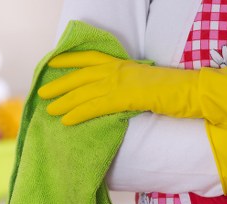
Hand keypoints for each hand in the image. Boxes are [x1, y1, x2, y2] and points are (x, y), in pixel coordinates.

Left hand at [37, 51, 201, 124]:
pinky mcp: (121, 98)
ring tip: (49, 111)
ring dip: (63, 103)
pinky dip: (78, 114)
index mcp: (118, 63)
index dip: (69, 60)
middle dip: (59, 85)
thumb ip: (121, 80)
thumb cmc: (164, 88)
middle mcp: (114, 70)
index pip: (88, 58)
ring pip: (83, 93)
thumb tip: (106, 90)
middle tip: (42, 93)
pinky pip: (93, 107)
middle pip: (80, 77)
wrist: (184, 91)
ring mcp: (117, 83)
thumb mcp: (138, 78)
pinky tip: (66, 121)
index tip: (52, 63)